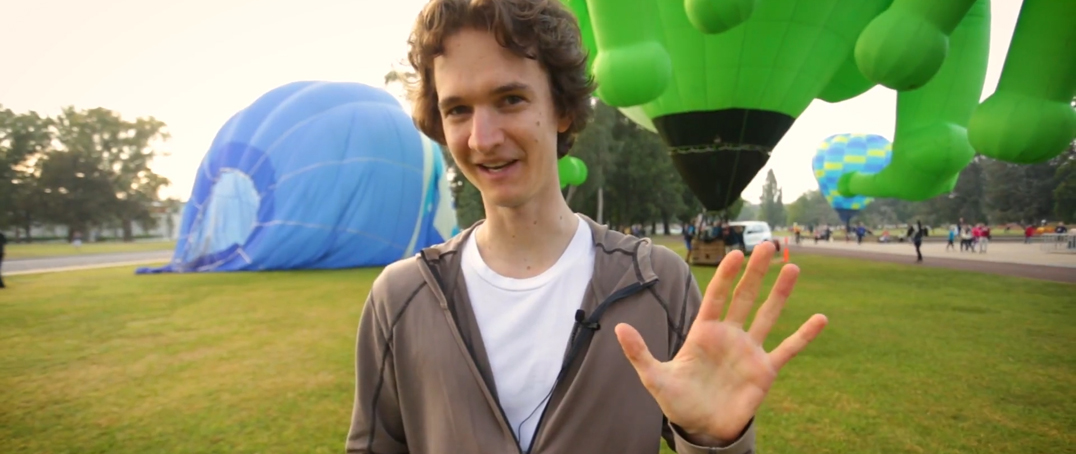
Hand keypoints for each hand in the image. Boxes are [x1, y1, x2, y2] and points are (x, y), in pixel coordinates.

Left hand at [614, 241, 827, 442]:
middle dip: (755, 272)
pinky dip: (804, 335)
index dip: (726, 276)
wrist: (702, 427)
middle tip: (767, 245)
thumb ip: (639, 353)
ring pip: (769, 315)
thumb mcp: (654, 377)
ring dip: (781, 293)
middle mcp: (730, 336)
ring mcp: (749, 351)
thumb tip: (617, 329)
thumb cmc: (678, 399)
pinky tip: (821, 318)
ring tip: (793, 267)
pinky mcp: (765, 371)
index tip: (735, 254)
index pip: (716, 296)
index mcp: (704, 332)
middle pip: (745, 297)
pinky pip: (788, 349)